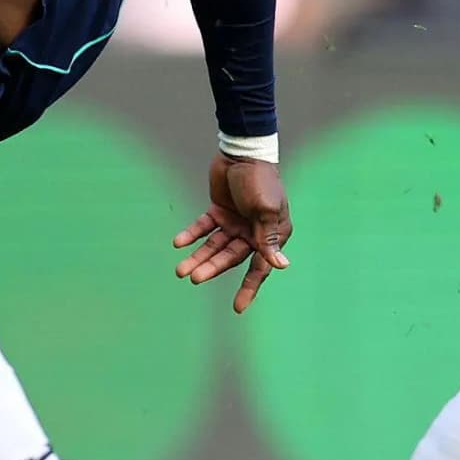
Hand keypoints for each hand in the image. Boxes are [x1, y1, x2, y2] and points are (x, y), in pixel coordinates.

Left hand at [173, 155, 293, 313]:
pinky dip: (191, 235)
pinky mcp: (219, 212)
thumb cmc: (260, 179)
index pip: (261, 267)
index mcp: (272, 235)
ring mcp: (236, 223)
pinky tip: (178, 243)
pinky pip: (203, 228)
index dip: (249, 288)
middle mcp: (254, 233)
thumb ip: (268, 238)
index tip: (237, 308)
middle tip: (194, 278)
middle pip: (231, 258)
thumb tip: (281, 265)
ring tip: (181, 270)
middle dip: (212, 268)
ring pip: (214, 246)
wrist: (242, 151)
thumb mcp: (265, 209)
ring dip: (198, 257)